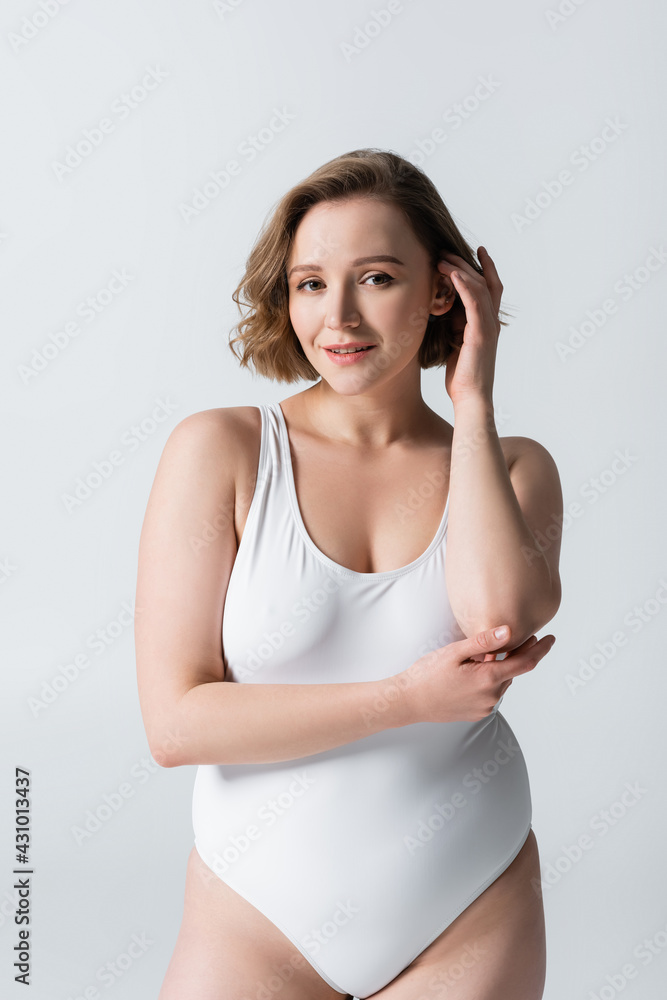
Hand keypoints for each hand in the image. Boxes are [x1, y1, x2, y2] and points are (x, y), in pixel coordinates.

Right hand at [396, 625, 554, 724]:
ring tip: (489, 654)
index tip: (551, 638)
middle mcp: (492, 696)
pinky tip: (476, 672)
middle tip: (520, 636)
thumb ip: (483, 642)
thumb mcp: (454, 652)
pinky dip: (490, 680)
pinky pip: (492, 693)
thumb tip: (509, 631)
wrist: (408, 701)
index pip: (525, 663)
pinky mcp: (477, 713)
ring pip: (502, 682)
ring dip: (501, 668)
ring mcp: (485, 707)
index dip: (541, 650)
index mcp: (488, 679)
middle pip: (513, 671)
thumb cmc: (427, 673)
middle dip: (518, 655)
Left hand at [437, 246, 503, 405]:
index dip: (484, 268)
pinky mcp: (481, 333)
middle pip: (484, 282)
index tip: (472, 251)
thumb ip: (454, 326)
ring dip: (461, 269)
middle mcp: (491, 321)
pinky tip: (453, 273)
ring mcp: (488, 326)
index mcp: (487, 324)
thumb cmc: (461, 377)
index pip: (489, 288)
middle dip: (465, 263)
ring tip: (443, 259)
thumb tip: (442, 310)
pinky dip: (464, 285)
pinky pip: (474, 302)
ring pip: (479, 287)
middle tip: (446, 251)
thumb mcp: (455, 344)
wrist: (471, 398)